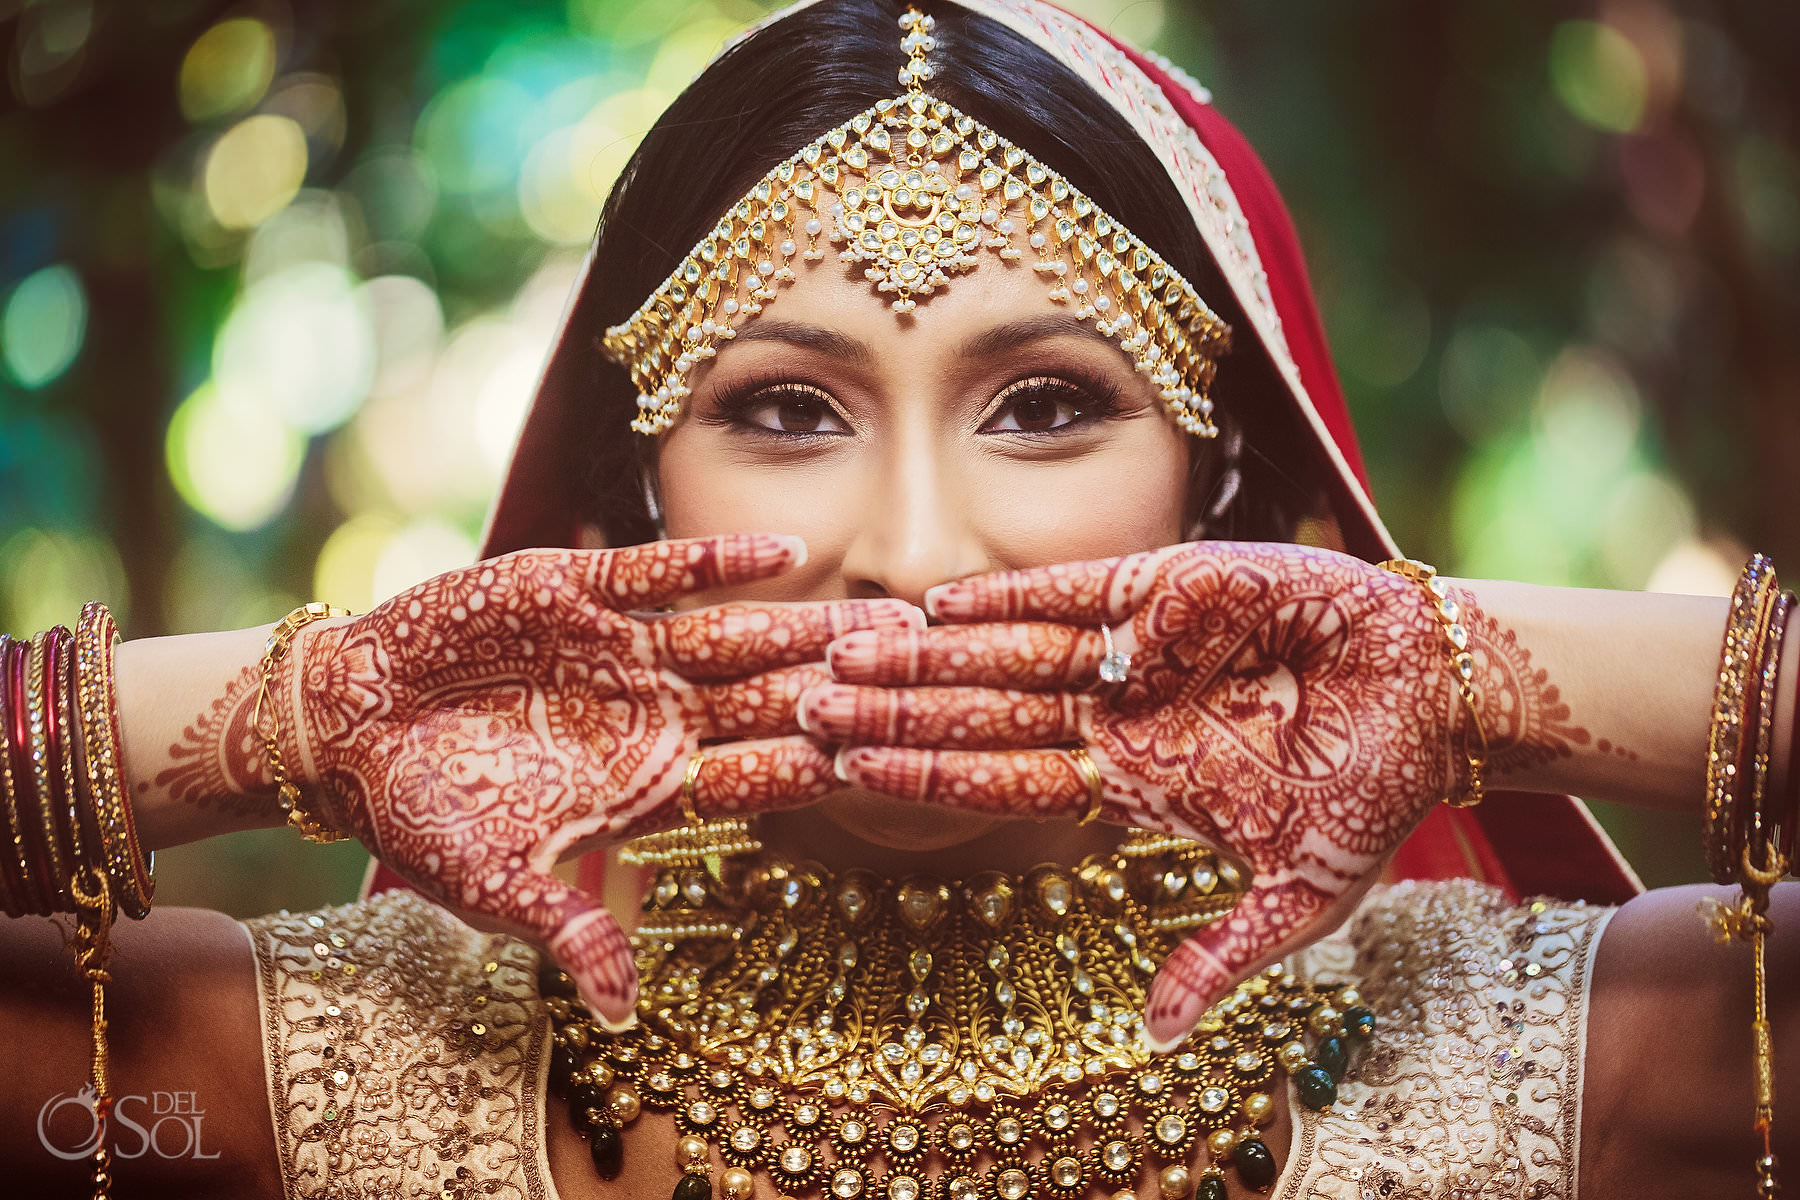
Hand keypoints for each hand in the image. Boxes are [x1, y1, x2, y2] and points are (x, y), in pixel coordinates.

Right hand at [279, 534, 920, 1025]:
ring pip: (731, 636)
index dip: (810, 770)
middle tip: (917, 680)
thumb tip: (618, 1011)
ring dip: (800, 628)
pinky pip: (663, 571)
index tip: (879, 767)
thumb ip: (561, 926)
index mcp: (648, 787)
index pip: (750, 780)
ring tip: (876, 618)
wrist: (347, 728)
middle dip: (835, 693)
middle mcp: (654, 716)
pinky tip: (785, 552)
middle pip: (764, 703)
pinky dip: (718, 561)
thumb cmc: (422, 815)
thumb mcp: (488, 881)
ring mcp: (624, 650)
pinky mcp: (581, 590)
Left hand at [805, 541, 1456, 1047]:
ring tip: (846, 651)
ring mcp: (1133, 652)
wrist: (1434, 698)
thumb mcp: (1297, 894)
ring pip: (1007, 651)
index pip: (1000, 781)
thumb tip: (1154, 1033)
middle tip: (803, 706)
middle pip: (980, 714)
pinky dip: (1011, 597)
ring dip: (929, 652)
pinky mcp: (1169, 588)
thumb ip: (1220, 956)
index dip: (924, 775)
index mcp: (1127, 783)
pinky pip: (1075, 594)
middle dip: (895, 710)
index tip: (844, 772)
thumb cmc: (1370, 794)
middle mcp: (1111, 716)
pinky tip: (941, 601)